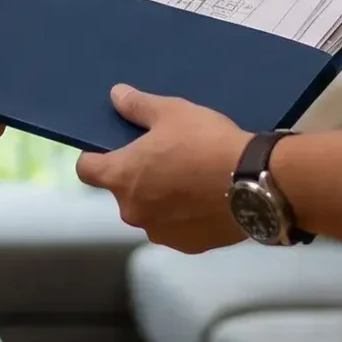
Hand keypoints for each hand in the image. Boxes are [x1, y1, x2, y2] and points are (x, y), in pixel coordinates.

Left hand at [76, 86, 251, 253]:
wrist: (254, 182)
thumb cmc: (206, 143)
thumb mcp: (172, 112)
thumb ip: (138, 106)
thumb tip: (116, 95)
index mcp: (121, 177)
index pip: (86, 170)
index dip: (96, 157)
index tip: (113, 149)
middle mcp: (132, 211)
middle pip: (123, 191)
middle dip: (139, 177)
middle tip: (168, 157)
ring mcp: (159, 232)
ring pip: (151, 211)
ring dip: (163, 198)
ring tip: (193, 179)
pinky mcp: (187, 245)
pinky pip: (178, 227)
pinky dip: (186, 216)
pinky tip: (208, 199)